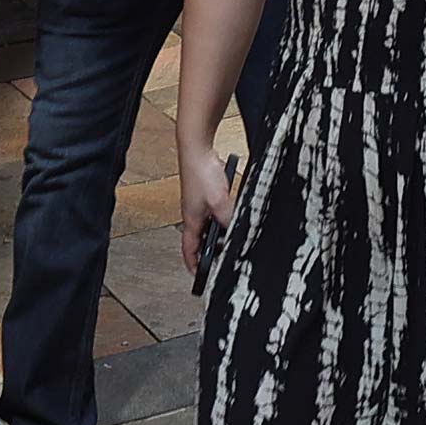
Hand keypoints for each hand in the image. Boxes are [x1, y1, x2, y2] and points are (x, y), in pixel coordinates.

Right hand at [180, 144, 234, 272]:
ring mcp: (199, 203)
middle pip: (200, 240)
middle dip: (210, 251)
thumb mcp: (220, 202)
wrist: (196, 148)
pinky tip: (233, 212)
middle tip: (222, 259)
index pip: (189, 250)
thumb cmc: (200, 172)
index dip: (194, 265)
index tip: (200, 276)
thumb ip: (229, 219)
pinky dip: (223, 217)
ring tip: (232, 237)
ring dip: (219, 233)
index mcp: (191, 221)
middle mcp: (193, 214)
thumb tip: (237, 232)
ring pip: (209, 226)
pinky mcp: (206, 193)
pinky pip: (215, 212)